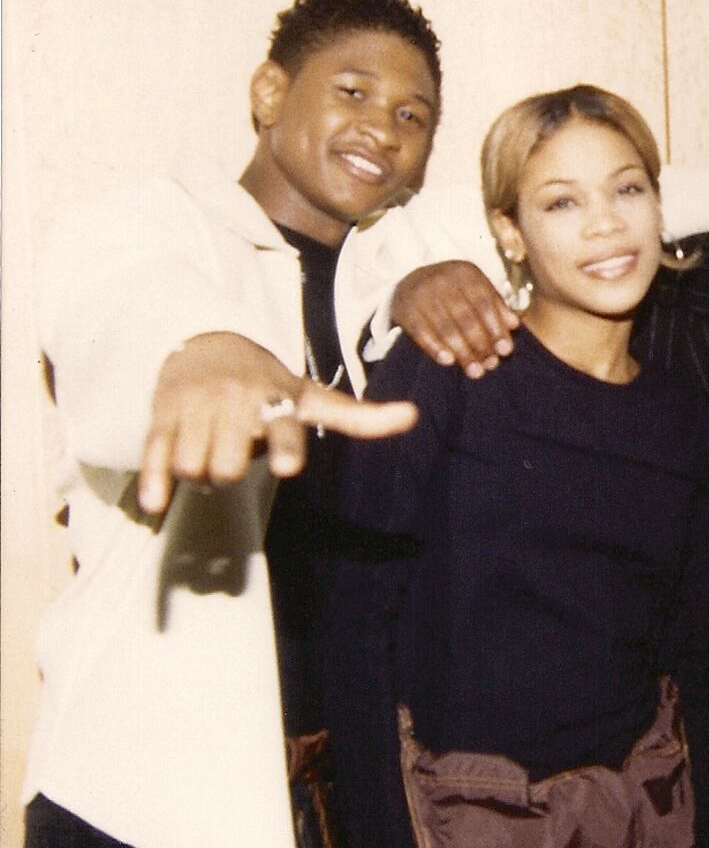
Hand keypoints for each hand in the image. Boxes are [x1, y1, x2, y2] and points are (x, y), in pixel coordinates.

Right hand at [138, 332, 417, 513]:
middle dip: (228, 470)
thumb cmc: (271, 384)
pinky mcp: (162, 416)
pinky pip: (155, 457)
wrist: (207, 345)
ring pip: (193, 466)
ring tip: (211, 448)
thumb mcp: (314, 398)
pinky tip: (157, 503)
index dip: (284, 447)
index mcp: (276, 400)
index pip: (283, 428)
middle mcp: (236, 402)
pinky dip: (155, 482)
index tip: (287, 465)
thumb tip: (413, 415)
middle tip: (234, 449)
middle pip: (226, 465)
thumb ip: (360, 417)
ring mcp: (196, 407)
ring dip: (200, 472)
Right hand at [391, 260, 517, 378]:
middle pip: (466, 318)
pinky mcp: (404, 309)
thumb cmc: (453, 290)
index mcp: (465, 273)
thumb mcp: (475, 290)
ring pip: (446, 328)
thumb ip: (495, 306)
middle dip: (481, 345)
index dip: (496, 328)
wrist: (410, 279)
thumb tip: (514, 325)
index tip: (506, 350)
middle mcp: (442, 279)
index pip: (485, 304)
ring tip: (475, 372)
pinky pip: (421, 332)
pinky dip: (435, 348)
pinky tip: (448, 361)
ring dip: (462, 353)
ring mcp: (421, 294)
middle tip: (490, 365)